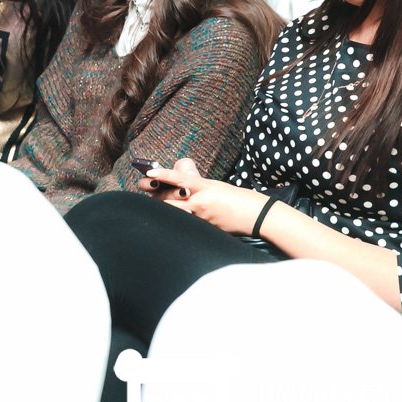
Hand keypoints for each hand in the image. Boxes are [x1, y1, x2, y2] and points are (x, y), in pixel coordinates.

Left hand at [140, 158, 271, 235]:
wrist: (257, 215)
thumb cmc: (239, 199)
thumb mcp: (217, 188)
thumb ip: (198, 190)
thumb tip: (181, 194)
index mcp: (204, 186)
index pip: (178, 179)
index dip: (162, 175)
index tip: (148, 172)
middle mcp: (200, 201)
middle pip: (169, 200)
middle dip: (154, 198)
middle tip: (144, 193)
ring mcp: (201, 217)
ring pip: (174, 214)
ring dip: (163, 212)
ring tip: (152, 211)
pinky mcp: (205, 228)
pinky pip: (185, 225)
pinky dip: (177, 223)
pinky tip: (168, 226)